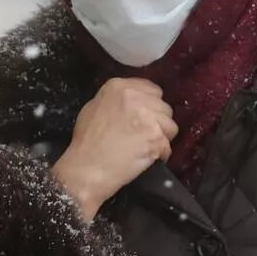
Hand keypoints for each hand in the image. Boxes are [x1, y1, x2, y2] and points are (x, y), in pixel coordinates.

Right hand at [52, 78, 177, 221]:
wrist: (86, 169)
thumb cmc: (86, 142)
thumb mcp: (94, 108)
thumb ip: (117, 99)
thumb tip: (133, 100)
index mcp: (119, 86)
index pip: (153, 90)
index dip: (151, 106)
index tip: (144, 118)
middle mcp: (135, 97)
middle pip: (164, 107)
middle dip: (157, 122)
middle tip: (142, 136)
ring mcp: (147, 117)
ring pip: (170, 126)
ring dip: (161, 138)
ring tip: (144, 148)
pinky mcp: (155, 137)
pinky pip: (168, 146)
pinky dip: (160, 155)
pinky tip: (145, 159)